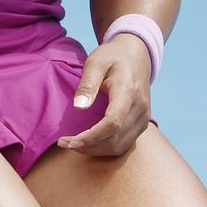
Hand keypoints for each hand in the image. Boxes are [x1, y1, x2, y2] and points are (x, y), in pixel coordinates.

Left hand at [57, 33, 151, 156]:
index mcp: (128, 92)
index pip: (113, 123)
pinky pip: (123, 144)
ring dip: (94, 150)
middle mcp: (140, 109)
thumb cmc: (113, 56)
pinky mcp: (141, 125)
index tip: (70, 141)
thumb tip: (79, 107)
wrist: (136, 56)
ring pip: (119, 147)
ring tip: (72, 144)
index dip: (91, 136)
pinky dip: (104, 148)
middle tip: (63, 143)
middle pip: (115, 139)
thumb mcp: (96, 61)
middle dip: (87, 146)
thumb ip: (88, 83)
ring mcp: (143, 119)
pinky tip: (88, 143)